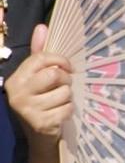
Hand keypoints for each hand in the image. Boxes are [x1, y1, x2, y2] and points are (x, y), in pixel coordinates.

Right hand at [3, 26, 73, 142]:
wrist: (37, 135)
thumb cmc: (39, 99)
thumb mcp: (36, 76)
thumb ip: (39, 53)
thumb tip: (42, 27)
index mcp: (16, 78)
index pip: (41, 58)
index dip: (60, 60)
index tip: (68, 67)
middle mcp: (18, 92)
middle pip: (54, 74)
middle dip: (65, 79)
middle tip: (64, 85)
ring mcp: (28, 109)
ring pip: (64, 92)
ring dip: (68, 97)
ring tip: (60, 101)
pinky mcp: (41, 122)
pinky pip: (67, 108)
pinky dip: (69, 110)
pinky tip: (60, 113)